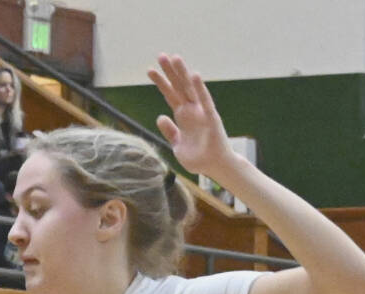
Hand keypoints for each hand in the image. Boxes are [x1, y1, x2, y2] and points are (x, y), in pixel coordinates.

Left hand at [147, 53, 233, 177]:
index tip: (150, 70)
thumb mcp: (177, 145)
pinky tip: (194, 75)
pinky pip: (205, 101)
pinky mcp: (211, 118)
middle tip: (161, 55)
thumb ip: (169, 131)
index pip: (170, 95)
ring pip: (190, 89)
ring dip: (182, 73)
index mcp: (183, 116)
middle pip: (179, 87)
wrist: (214, 168)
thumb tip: (160, 117)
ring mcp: (201, 112)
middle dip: (170, 72)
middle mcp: (192, 110)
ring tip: (175, 58)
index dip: (161, 82)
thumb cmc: (198, 158)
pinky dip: (200, 88)